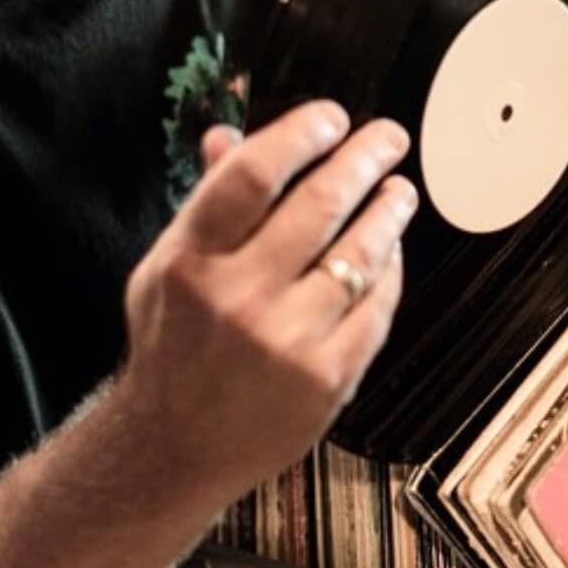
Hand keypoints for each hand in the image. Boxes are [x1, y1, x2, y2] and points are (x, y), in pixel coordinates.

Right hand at [118, 102, 415, 498]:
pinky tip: (390, 250)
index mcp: (189, 260)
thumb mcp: (167, 267)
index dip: (301, 134)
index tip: (330, 118)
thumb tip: (228, 136)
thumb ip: (204, 203)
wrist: (173, 448)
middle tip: (388, 138)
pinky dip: (388, 272)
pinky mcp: (327, 378)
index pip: (253, 173)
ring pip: (359, 254)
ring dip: (388, 211)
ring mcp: (286, 340)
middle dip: (364, 159)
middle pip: (318, 205)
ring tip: (400, 189)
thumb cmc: (172, 348)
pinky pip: (376, 308)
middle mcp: (237, 297)